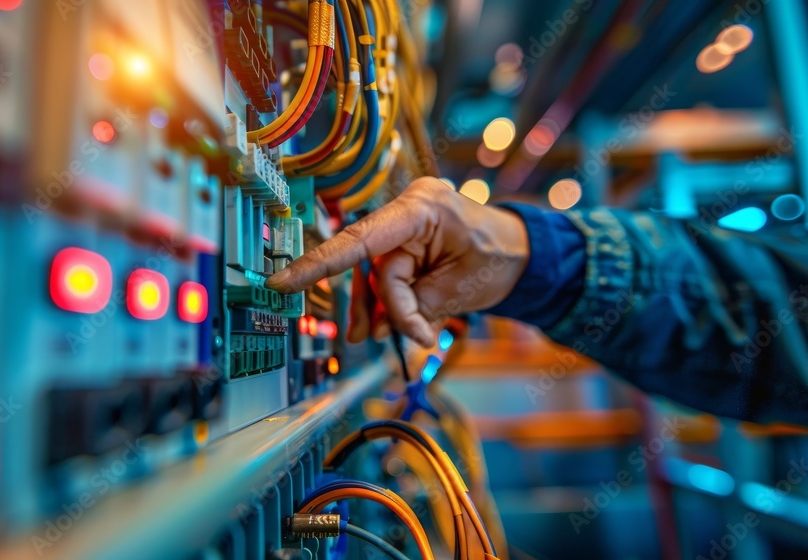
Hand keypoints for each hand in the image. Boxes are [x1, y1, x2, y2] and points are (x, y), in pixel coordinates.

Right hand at [266, 178, 530, 346]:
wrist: (523, 253)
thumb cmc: (500, 258)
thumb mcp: (460, 289)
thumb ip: (416, 306)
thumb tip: (385, 328)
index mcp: (422, 208)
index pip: (360, 239)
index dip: (319, 264)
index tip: (284, 282)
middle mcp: (407, 212)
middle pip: (368, 267)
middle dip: (372, 306)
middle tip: (371, 339)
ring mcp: (405, 227)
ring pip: (373, 277)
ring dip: (379, 311)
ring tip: (389, 337)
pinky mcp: (406, 244)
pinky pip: (386, 278)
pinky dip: (391, 304)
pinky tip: (404, 326)